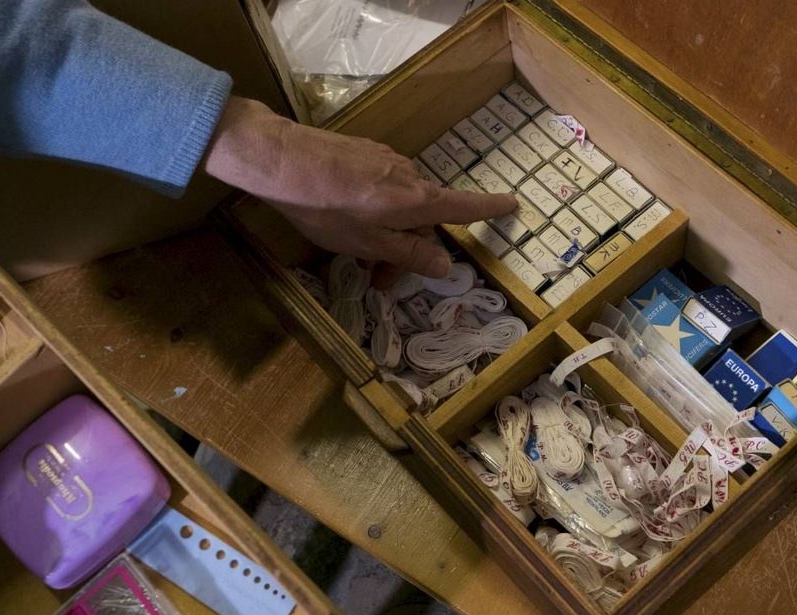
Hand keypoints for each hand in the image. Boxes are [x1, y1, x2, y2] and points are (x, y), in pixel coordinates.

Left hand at [203, 97, 516, 280]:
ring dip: (388, 231)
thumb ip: (409, 254)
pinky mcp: (364, 153)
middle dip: (409, 249)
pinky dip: (375, 210)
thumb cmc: (327, 208)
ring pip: (400, 204)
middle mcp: (410, 176)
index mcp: (417, 201)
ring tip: (355, 254)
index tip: (513, 205)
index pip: (463, 207)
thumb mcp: (369, 242)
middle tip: (379, 280)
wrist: (283, 161)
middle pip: (424, 217)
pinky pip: (382, 188)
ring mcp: (386, 161)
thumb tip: (446, 265)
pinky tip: (344, 218)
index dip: (489, 209)